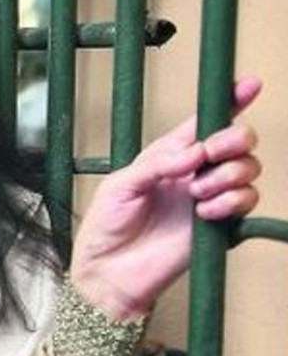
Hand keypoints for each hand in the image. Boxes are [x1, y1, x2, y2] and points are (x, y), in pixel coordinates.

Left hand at [69, 77, 262, 319]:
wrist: (110, 271)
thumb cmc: (107, 226)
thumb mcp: (121, 185)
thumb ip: (157, 164)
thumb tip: (195, 153)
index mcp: (169, 155)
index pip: (205, 122)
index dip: (230, 100)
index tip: (249, 84)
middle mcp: (194, 172)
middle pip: (238, 140)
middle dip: (233, 139)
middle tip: (211, 154)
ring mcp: (209, 197)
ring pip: (248, 168)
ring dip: (226, 175)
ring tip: (195, 194)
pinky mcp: (219, 224)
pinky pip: (246, 201)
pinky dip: (231, 202)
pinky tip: (204, 212)